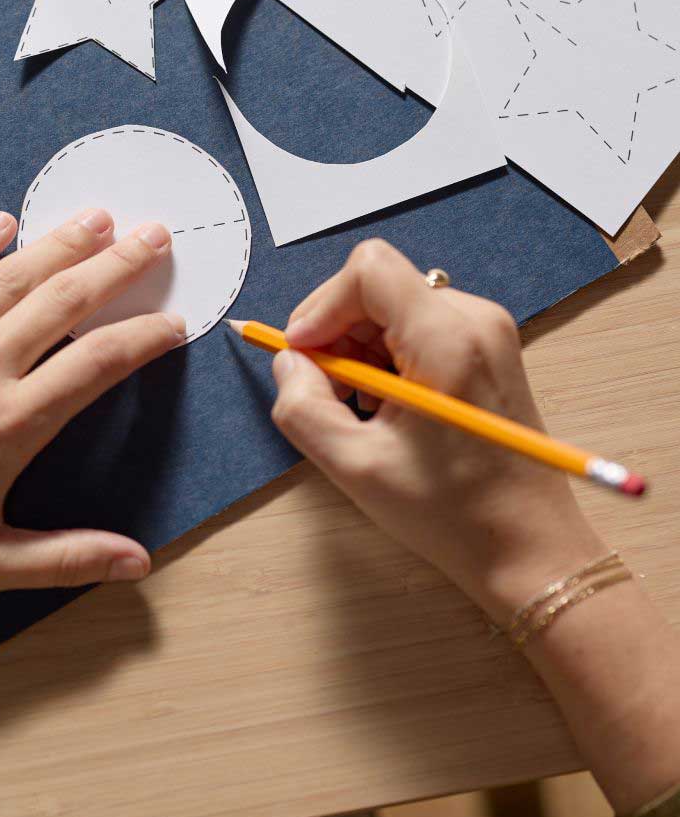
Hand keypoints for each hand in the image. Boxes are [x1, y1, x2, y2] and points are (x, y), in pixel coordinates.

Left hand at [0, 207, 183, 616]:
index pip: (98, 363)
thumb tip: (140, 563)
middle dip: (117, 266)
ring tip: (98, 217)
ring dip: (59, 244)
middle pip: (63, 302)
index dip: (144, 337)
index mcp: (9, 425)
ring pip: (8, 280)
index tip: (174, 321)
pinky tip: (3, 223)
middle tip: (155, 235)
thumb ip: (68, 557)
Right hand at [269, 239, 606, 622]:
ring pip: (391, 306)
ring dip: (358, 348)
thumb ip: (301, 406)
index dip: (321, 306)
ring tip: (361, 406)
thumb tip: (288, 363)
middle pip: (377, 286)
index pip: (369, 270)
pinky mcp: (486, 347)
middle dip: (336, 332)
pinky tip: (388, 405)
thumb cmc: (453, 513)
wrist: (528, 547)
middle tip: (326, 391)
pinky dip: (385, 356)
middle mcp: (474, 319)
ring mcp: (486, 330)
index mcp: (448, 340)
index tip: (304, 354)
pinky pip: (415, 325)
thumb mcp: (354, 466)